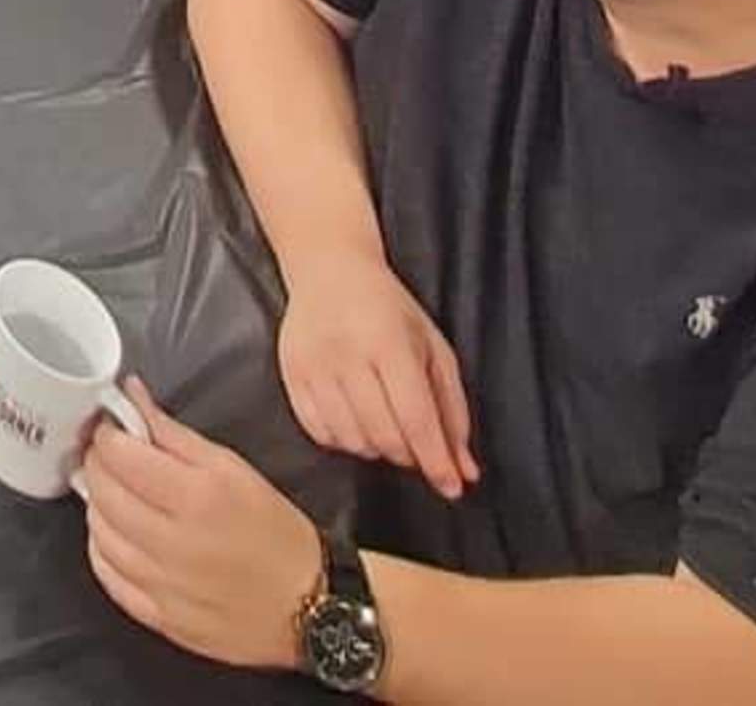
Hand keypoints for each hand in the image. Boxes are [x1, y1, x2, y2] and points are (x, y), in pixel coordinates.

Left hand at [75, 383, 327, 674]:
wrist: (309, 608)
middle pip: (102, 493)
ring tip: (116, 494)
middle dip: (97, 465)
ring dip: (98, 505)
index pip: (119, 457)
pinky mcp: (159, 618)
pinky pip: (108, 577)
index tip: (110, 429)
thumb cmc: (278, 534)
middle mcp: (173, 544)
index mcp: (196, 498)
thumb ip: (174, 434)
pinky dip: (102, 549)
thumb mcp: (233, 468)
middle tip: (109, 456)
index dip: (106, 436)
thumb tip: (132, 398)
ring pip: (98, 534)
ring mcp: (163, 586)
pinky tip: (116, 535)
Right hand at [276, 248, 476, 500]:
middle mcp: (347, 354)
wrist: (328, 269)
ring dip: (377, 447)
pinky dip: (344, 440)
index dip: (436, 460)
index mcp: (389, 342)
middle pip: (384, 436)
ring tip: (384, 423)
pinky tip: (355, 419)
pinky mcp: (290, 374)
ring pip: (352, 441)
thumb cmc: (389, 309)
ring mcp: (313, 365)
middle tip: (416, 442)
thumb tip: (465, 470)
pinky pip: (320, 434)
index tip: (452, 486)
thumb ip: (453, 410)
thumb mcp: (433, 348)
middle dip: (409, 454)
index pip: (416, 418)